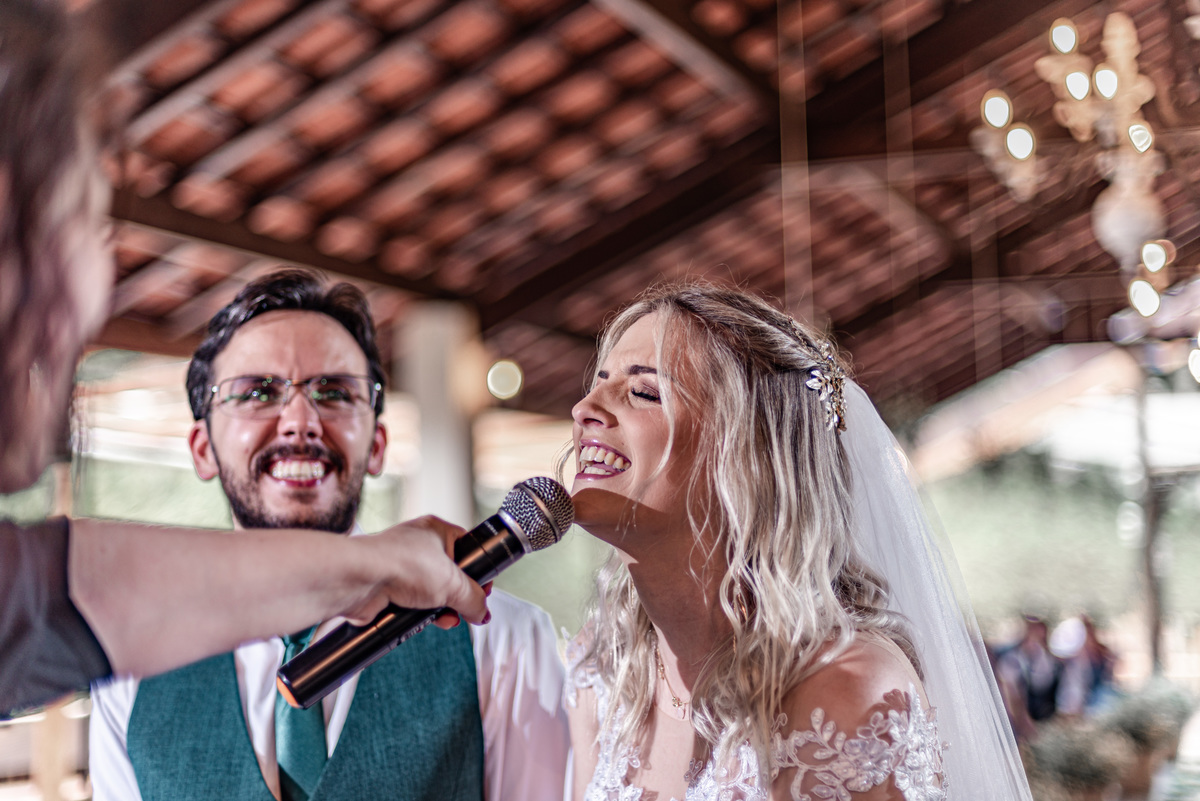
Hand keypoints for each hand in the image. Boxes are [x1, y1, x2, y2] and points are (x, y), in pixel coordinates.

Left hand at [340, 516, 488, 626]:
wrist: (360, 580)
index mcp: (436, 531)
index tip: (484, 588)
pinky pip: (411, 604)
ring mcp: (401, 567)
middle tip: (467, 607)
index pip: (467, 546)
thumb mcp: (452, 583)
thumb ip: (473, 598)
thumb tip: (482, 612)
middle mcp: (417, 546)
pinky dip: (419, 615)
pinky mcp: (387, 589)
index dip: (478, 568)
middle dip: (458, 595)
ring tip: (447, 618)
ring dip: (440, 609)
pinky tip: (424, 622)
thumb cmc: (402, 565)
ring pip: (430, 592)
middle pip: (449, 574)